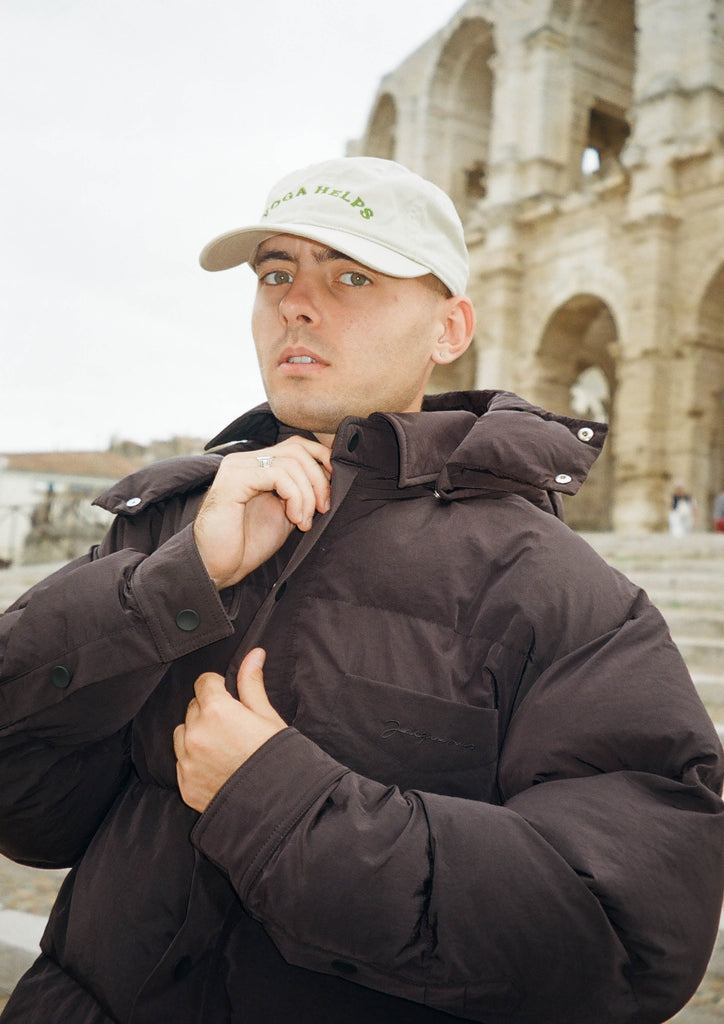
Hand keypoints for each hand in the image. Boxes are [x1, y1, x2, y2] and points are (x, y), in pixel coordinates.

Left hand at [173, 648, 285, 812]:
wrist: (276, 807)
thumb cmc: (277, 759)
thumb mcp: (268, 717)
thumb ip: (252, 683)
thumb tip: (254, 654)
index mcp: (217, 710)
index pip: (203, 682)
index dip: (217, 687)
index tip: (228, 697)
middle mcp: (196, 733)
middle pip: (193, 707)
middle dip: (209, 711)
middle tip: (232, 726)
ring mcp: (187, 760)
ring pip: (182, 733)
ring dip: (197, 734)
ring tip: (223, 747)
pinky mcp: (184, 784)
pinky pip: (182, 761)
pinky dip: (194, 760)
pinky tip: (218, 767)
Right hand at [194, 436, 331, 588]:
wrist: (216, 567)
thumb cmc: (248, 544)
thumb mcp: (285, 513)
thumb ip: (301, 492)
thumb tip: (332, 477)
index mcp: (256, 465)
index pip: (297, 445)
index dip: (321, 460)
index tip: (332, 490)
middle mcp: (245, 460)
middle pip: (297, 450)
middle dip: (318, 480)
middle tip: (323, 509)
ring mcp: (237, 467)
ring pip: (291, 463)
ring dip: (307, 494)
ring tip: (304, 521)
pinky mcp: (233, 480)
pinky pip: (277, 475)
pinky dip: (295, 497)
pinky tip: (294, 519)